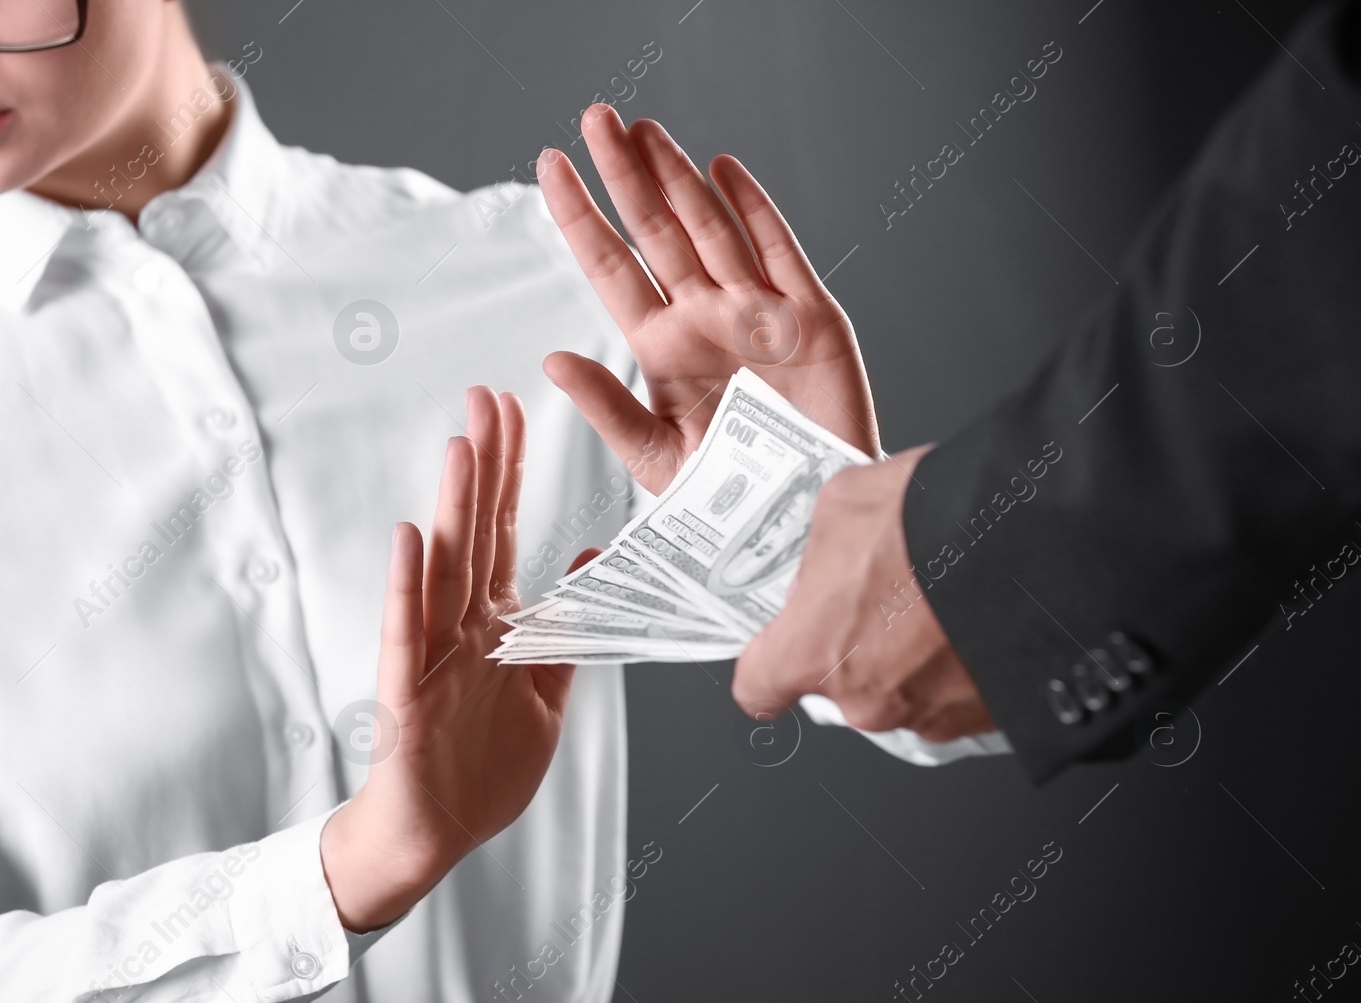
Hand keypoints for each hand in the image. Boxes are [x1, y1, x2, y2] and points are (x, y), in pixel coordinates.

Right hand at [321, 388, 590, 931]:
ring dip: (452, 509)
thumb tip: (597, 560)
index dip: (511, 473)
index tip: (514, 410)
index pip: (504, 533)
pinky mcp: (408, 696)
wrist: (433, 833)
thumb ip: (566, 630)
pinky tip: (408, 538)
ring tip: (459, 447)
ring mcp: (432, 657)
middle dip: (485, 466)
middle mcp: (461, 628)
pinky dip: (408, 589)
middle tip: (487, 396)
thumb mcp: (545, 693)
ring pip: (445, 571)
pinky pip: (409, 636)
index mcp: (494, 625)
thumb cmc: (482, 765)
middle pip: (476, 533)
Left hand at [538, 103, 879, 493]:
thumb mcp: (658, 461)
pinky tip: (721, 168)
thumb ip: (609, 409)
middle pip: (656, 232)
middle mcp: (705, 320)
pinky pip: (779, 251)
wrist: (808, 525)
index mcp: (662, 350)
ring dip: (677, 176)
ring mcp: (757, 313)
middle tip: (593, 118)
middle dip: (624, 175)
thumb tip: (553, 360)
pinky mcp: (811, 319)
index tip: (549, 165)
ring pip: (710, 228)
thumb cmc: (732, 504)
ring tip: (641, 130)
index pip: (610, 268)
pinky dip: (754, 209)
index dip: (579, 216)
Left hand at [731, 447, 995, 742]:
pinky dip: (962, 664)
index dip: (769, 666)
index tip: (779, 649)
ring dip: (914, 654)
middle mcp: (865, 700)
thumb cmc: (937, 520)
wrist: (1039, 539)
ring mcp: (928, 716)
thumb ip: (821, 548)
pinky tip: (973, 616)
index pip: (760, 687)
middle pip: (840, 683)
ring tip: (938, 598)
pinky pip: (958, 694)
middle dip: (857, 642)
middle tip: (886, 592)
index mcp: (812, 652)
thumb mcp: (846, 504)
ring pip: (902, 688)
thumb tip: (830, 562)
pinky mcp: (985, 721)